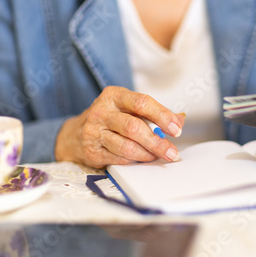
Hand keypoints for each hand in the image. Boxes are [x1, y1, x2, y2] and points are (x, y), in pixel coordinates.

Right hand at [55, 86, 184, 167]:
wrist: (75, 134)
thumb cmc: (110, 118)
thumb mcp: (130, 108)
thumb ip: (155, 113)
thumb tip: (180, 119)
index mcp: (114, 95)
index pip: (142, 103)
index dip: (162, 116)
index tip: (177, 129)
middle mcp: (102, 111)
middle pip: (134, 127)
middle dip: (157, 142)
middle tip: (172, 152)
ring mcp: (94, 132)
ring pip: (126, 146)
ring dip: (147, 154)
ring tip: (157, 156)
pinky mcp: (92, 151)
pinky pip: (119, 159)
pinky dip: (134, 161)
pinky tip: (141, 159)